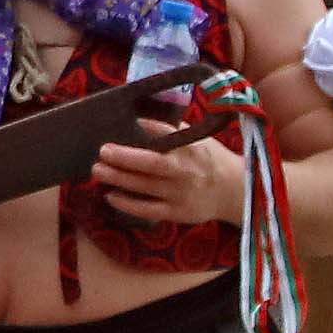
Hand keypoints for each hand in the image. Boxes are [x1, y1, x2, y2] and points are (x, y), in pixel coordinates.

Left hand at [86, 124, 248, 231]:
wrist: (234, 192)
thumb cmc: (209, 160)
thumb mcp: (199, 140)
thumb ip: (174, 131)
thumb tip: (139, 119)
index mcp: (192, 148)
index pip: (168, 134)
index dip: (147, 128)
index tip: (123, 122)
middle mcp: (186, 170)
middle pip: (153, 163)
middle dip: (125, 157)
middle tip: (102, 150)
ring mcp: (181, 194)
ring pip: (146, 186)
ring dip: (119, 178)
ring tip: (98, 170)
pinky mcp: (178, 213)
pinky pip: (148, 210)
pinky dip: (128, 204)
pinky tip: (111, 195)